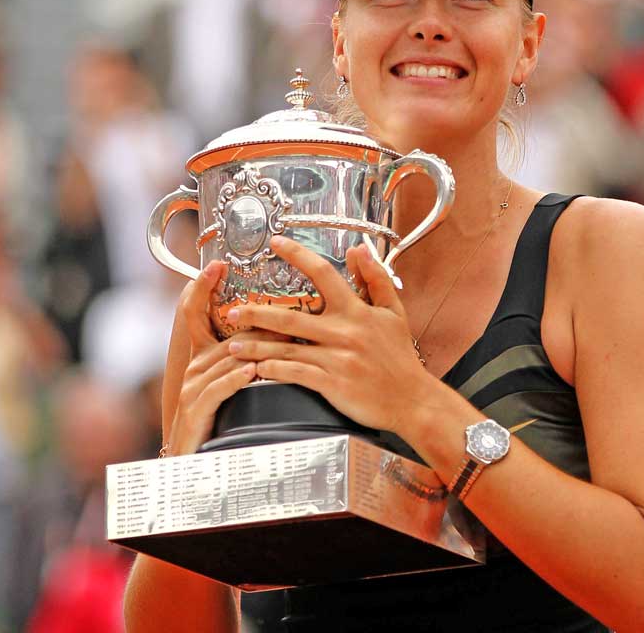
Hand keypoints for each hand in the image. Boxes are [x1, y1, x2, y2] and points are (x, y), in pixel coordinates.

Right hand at [165, 261, 290, 454]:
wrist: (197, 466)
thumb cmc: (222, 420)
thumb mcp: (232, 383)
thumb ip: (249, 356)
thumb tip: (280, 329)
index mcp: (202, 356)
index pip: (195, 313)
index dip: (202, 288)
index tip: (217, 265)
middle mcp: (194, 367)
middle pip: (224, 334)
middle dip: (253, 319)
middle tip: (284, 304)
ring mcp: (192, 388)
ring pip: (226, 359)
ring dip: (254, 347)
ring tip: (282, 335)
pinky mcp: (196, 411)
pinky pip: (217, 390)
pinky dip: (236, 380)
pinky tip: (253, 372)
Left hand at [224, 237, 435, 433]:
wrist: (412, 399)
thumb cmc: (400, 358)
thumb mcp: (393, 312)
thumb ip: (375, 278)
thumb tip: (359, 249)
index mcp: (356, 311)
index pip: (323, 274)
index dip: (298, 255)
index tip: (277, 243)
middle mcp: (343, 332)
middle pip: (290, 316)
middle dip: (256, 312)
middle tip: (232, 309)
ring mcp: (336, 358)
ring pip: (286, 348)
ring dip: (255, 346)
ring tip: (233, 343)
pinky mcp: (333, 383)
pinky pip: (295, 373)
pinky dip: (273, 370)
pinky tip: (257, 368)